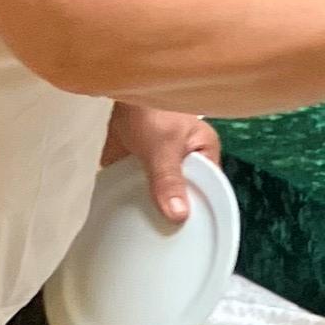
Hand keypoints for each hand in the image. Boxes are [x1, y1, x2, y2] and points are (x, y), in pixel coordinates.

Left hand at [102, 102, 218, 226]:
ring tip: (142, 233)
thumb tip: (178, 214)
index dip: (199, 213)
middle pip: (183, 198)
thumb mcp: (163, 145)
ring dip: (148, 211)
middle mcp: (184, 162)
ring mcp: (159, 165)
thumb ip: (169, 179)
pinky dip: (127, 201)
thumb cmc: (148, 104)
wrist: (115, 86)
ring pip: (158, 197)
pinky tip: (123, 217)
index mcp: (204, 153)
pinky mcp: (134, 167)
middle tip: (161, 238)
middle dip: (171, 215)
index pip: (209, 193)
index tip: (187, 235)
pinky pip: (134, 191)